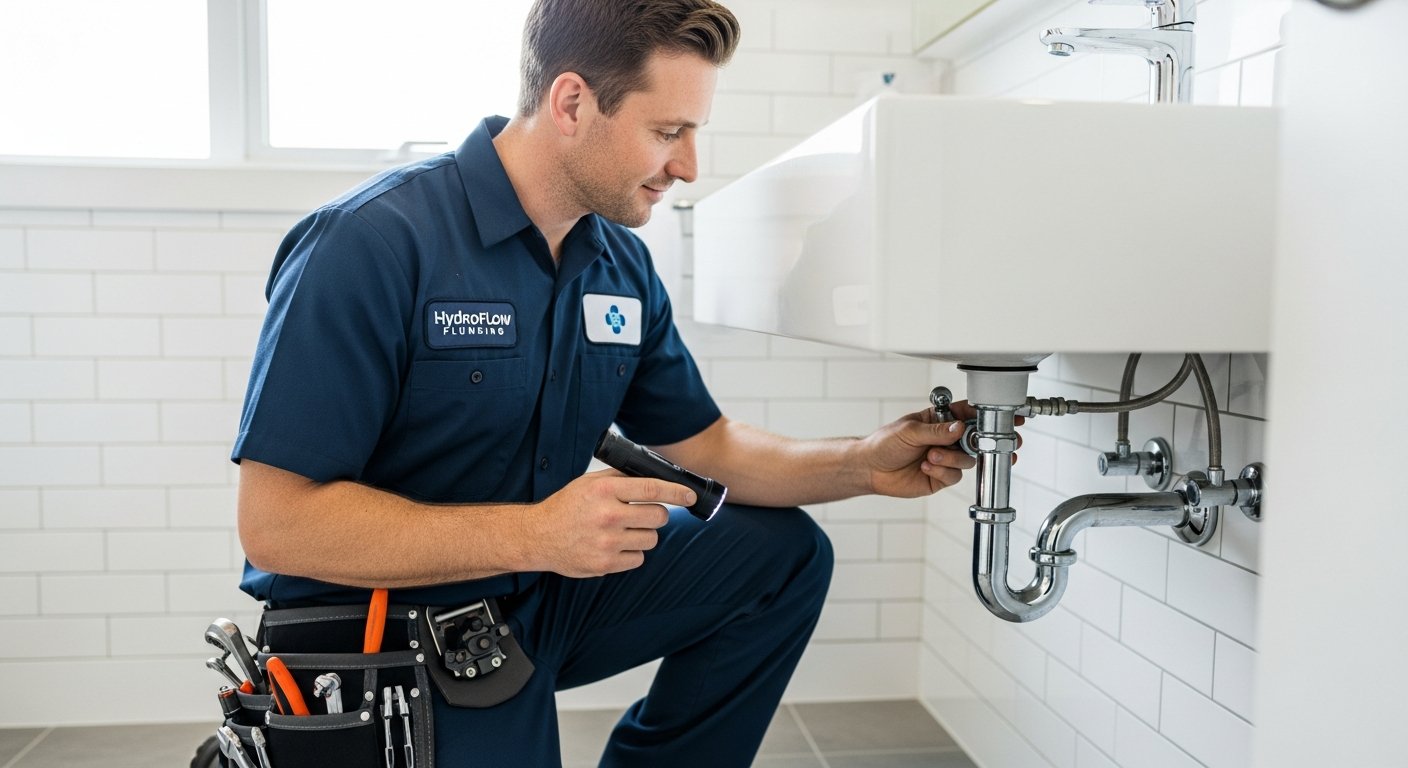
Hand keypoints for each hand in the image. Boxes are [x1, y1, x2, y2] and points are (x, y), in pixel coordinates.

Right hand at [526, 469, 695, 577]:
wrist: (538, 536)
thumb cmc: (567, 506)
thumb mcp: (589, 483)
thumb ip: (620, 478)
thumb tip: (655, 475)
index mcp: (605, 490)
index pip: (653, 489)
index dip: (677, 493)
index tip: (690, 496)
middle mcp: (608, 515)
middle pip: (659, 516)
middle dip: (657, 515)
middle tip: (644, 515)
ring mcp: (607, 542)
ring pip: (652, 539)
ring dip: (644, 534)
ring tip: (624, 531)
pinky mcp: (605, 564)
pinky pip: (638, 558)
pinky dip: (632, 552)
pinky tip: (615, 545)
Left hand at [857, 400, 1020, 497]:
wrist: (870, 469)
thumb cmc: (885, 443)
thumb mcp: (910, 430)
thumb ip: (937, 430)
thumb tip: (960, 428)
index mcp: (941, 420)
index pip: (970, 415)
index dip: (989, 416)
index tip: (1009, 416)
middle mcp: (947, 439)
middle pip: (977, 440)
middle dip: (987, 443)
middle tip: (995, 444)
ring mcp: (946, 459)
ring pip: (967, 460)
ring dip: (951, 459)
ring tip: (930, 457)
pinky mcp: (942, 477)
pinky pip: (954, 476)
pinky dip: (941, 472)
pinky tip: (925, 468)